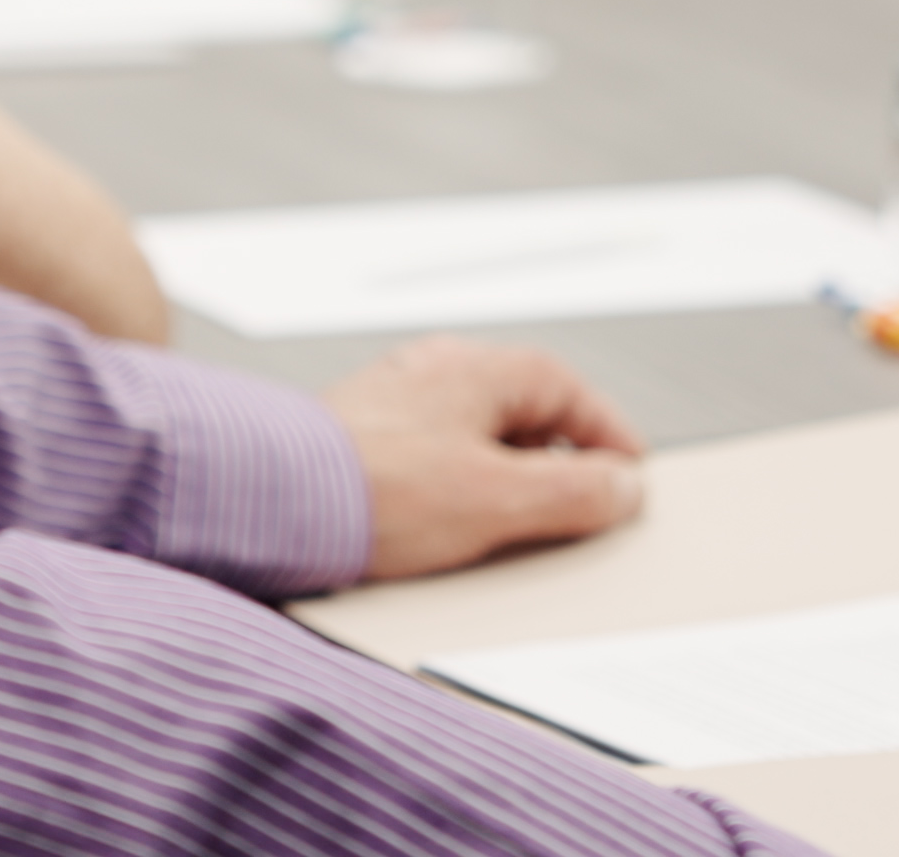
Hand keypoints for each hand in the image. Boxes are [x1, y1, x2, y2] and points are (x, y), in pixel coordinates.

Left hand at [322, 335, 646, 580]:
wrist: (269, 503)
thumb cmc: (376, 490)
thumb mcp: (499, 501)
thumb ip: (572, 493)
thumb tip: (622, 488)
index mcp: (475, 368)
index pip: (565, 389)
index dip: (605, 434)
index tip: (629, 474)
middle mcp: (433, 371)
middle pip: (520, 410)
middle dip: (557, 461)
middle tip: (581, 510)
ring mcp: (392, 402)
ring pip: (474, 436)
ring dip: (505, 478)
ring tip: (515, 530)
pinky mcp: (359, 438)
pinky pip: (430, 458)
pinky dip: (457, 487)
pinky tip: (449, 529)